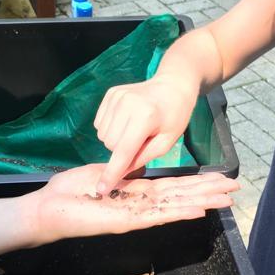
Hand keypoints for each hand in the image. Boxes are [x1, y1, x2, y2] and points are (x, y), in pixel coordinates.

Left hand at [28, 164, 237, 239]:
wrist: (49, 209)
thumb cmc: (70, 192)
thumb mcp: (102, 174)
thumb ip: (123, 172)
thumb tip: (136, 162)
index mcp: (136, 193)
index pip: (174, 187)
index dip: (197, 183)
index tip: (218, 178)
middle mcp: (141, 205)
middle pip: (182, 196)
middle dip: (209, 192)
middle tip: (236, 189)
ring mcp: (137, 215)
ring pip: (176, 207)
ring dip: (202, 202)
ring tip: (227, 200)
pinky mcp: (127, 222)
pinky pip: (157, 215)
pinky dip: (178, 213)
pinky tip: (198, 211)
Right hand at [94, 75, 199, 191]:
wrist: (172, 86)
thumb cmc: (174, 116)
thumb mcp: (166, 142)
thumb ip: (143, 158)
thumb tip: (121, 172)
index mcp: (145, 117)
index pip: (123, 151)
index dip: (112, 172)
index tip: (101, 189)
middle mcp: (127, 104)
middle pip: (110, 145)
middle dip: (122, 150)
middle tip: (141, 140)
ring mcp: (116, 97)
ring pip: (103, 135)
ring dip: (116, 139)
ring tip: (135, 129)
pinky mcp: (111, 94)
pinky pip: (100, 123)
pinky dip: (111, 128)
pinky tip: (126, 121)